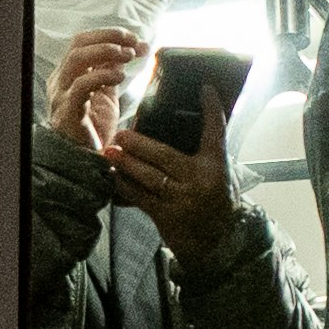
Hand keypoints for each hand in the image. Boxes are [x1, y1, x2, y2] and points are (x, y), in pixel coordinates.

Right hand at [45, 25, 146, 150]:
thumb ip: (112, 69)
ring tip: (127, 57)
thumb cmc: (94, 128)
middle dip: (109, 38)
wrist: (87, 160)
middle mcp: (60, 81)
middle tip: (132, 44)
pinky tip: (119, 77)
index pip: (83, 41)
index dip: (109, 34)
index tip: (134, 39)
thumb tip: (131, 46)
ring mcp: (61, 96)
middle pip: (78, 44)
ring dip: (106, 52)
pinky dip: (102, 76)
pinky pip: (80, 87)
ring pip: (77, 59)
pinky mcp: (68, 112)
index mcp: (68, 75)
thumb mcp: (106, 92)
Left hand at [103, 115, 250, 273]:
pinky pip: (140, 198)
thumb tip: (184, 121)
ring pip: (149, 177)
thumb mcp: (219, 172)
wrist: (218, 239)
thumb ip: (205, 152)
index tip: (206, 88)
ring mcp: (182, 199)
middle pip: (166, 156)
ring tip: (110, 152)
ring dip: (126, 164)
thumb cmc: (216, 199)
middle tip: (121, 133)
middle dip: (140, 144)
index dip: (212, 109)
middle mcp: (200, 180)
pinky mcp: (166, 216)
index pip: (216, 131)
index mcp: (216, 165)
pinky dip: (124, 186)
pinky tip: (112, 176)